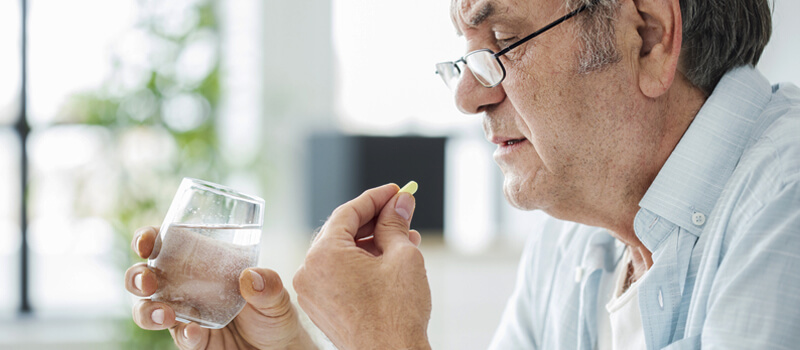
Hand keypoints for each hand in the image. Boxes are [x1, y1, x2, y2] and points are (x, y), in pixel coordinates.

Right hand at [124, 226, 315, 348]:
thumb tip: (251, 277)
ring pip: (148, 310)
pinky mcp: (193, 341)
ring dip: (147, 310)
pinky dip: (184, 334)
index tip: (147, 242)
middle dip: (137, 276)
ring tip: (165, 314)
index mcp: (201, 263)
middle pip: (145, 276)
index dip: (148, 239)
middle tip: (148, 281)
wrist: (279, 348)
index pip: (166, 244)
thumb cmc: (273, 312)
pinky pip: (180, 337)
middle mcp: (185, 287)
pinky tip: (194, 332)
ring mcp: (185, 315)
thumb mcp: (277, 296)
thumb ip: (269, 285)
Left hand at [293, 184, 431, 349]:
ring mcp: (312, 292)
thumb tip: (399, 203)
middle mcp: (309, 271)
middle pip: (342, 231)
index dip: (376, 198)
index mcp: (324, 254)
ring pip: (341, 254)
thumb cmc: (396, 314)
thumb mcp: (402, 256)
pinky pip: (339, 274)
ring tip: (404, 238)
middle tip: (401, 211)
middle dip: (375, 220)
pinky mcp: (321, 307)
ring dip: (372, 243)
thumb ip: (396, 223)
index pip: (348, 212)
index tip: (396, 191)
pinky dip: (361, 264)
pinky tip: (388, 260)